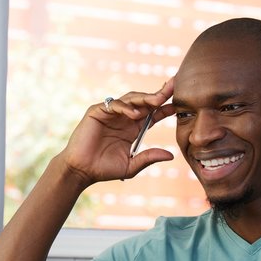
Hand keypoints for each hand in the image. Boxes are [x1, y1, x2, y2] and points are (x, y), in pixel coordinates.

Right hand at [60, 78, 176, 185]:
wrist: (82, 171)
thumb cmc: (105, 169)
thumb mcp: (132, 165)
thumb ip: (149, 157)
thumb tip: (171, 155)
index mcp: (134, 128)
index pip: (153, 114)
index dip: (165, 108)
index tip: (178, 105)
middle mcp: (124, 117)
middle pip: (144, 101)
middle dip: (159, 95)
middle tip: (172, 89)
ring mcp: (111, 113)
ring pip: (131, 99)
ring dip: (145, 98)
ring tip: (157, 100)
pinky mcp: (97, 112)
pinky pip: (113, 105)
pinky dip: (125, 108)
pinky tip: (135, 115)